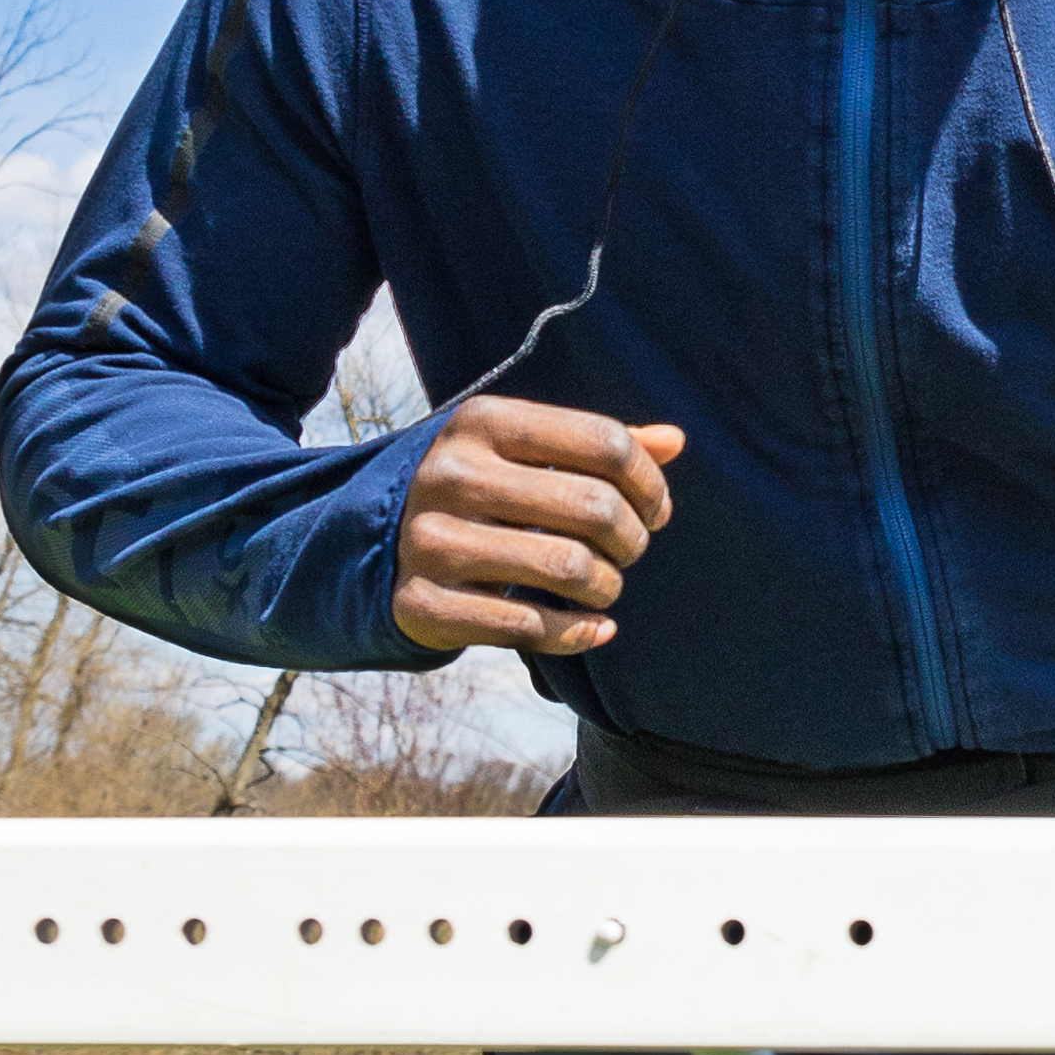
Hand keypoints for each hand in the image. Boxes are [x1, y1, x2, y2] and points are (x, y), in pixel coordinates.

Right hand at [392, 397, 680, 656]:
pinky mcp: (421, 603)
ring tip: (603, 584)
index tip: (656, 509)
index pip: (604, 442)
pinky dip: (578, 633)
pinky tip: (595, 628)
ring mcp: (430, 540)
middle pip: (594, 507)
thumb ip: (600, 446)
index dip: (649, 482)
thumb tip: (675, 441)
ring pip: (568, 568)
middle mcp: (451, 474)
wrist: (380, 542)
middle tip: (630, 550)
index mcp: (482, 421)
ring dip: (607, 585)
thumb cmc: (483, 487)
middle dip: (632, 538)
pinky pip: (527, 626)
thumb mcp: (527, 451)